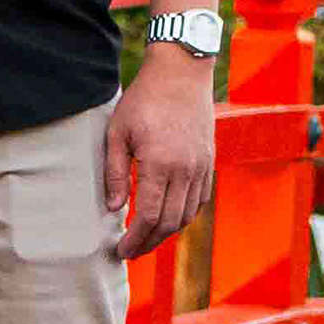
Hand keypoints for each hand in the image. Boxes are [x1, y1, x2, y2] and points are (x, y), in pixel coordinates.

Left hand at [103, 43, 214, 258]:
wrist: (181, 72)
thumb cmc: (144, 99)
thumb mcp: (118, 132)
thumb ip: (116, 172)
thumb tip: (115, 208)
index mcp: (160, 163)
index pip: (149, 216)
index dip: (135, 239)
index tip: (121, 250)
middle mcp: (186, 169)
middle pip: (170, 222)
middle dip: (149, 243)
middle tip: (131, 251)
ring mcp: (201, 166)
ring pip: (187, 215)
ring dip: (167, 232)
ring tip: (147, 238)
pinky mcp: (208, 161)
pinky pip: (200, 199)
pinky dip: (184, 215)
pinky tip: (168, 217)